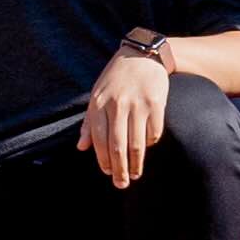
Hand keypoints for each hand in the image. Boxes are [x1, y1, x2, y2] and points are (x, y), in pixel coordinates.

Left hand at [82, 51, 174, 187]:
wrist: (142, 55)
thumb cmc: (115, 78)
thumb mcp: (96, 95)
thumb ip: (89, 123)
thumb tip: (81, 148)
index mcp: (99, 104)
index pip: (99, 140)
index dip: (103, 160)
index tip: (108, 173)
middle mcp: (118, 105)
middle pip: (117, 146)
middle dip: (119, 169)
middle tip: (121, 184)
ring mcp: (138, 104)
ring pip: (137, 143)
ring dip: (136, 163)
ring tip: (135, 174)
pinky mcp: (157, 103)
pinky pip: (154, 132)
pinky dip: (150, 144)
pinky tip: (147, 148)